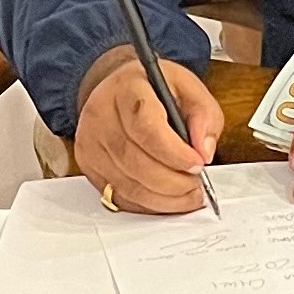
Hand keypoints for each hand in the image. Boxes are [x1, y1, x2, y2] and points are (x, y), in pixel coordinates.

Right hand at [72, 44, 224, 214]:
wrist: (120, 90)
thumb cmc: (155, 89)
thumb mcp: (189, 88)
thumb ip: (204, 116)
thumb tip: (204, 151)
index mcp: (126, 88)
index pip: (145, 127)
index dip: (174, 153)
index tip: (198, 164)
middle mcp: (101, 114)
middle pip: (135, 161)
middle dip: (173, 182)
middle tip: (197, 185)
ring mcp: (90, 142)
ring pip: (127, 185)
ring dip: (164, 198)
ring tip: (188, 194)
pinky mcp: (88, 165)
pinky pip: (119, 196)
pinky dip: (148, 204)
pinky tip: (168, 199)